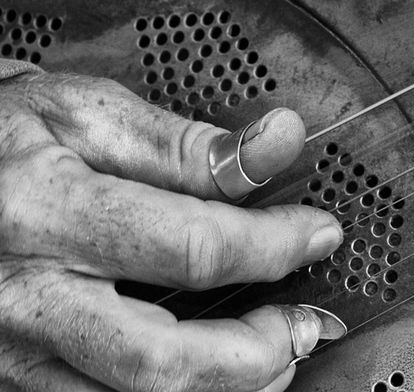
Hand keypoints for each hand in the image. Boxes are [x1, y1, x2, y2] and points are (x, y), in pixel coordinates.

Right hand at [0, 71, 344, 391]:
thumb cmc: (8, 137)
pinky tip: (215, 377)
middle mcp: (23, 296)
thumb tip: (278, 142)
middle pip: (157, 361)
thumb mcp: (88, 113)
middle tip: (305, 326)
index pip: (189, 246)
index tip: (317, 234)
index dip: (272, 244)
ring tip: (276, 357)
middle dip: (255, 354)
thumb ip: (186, 144)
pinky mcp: (11, 380)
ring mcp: (11, 351)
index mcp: (46, 210)